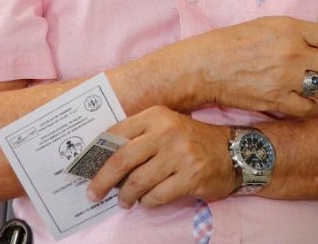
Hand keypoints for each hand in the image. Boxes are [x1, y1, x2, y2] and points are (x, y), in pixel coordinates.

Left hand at [86, 107, 234, 207]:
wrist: (234, 152)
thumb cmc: (192, 141)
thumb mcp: (166, 127)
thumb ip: (139, 137)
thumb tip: (103, 160)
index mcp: (157, 116)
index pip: (117, 134)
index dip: (96, 154)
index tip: (83, 168)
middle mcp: (167, 132)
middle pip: (122, 159)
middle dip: (102, 180)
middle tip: (93, 194)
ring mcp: (180, 155)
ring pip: (137, 182)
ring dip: (126, 196)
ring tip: (124, 201)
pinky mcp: (190, 177)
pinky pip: (156, 197)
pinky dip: (147, 203)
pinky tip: (148, 200)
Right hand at [180, 16, 317, 117]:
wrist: (207, 65)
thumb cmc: (234, 43)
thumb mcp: (269, 24)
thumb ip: (299, 32)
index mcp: (292, 29)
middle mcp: (293, 53)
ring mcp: (286, 78)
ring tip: (314, 88)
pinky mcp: (277, 101)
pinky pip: (309, 109)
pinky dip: (309, 107)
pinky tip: (300, 101)